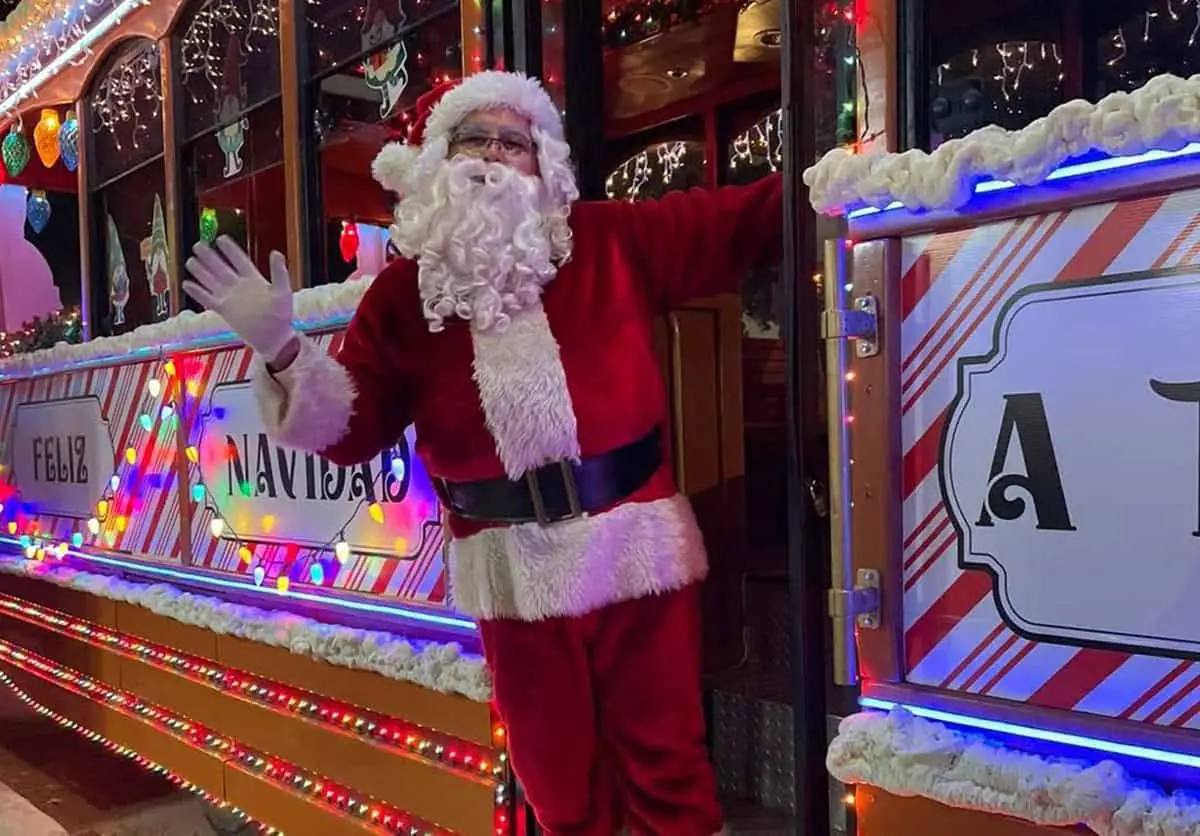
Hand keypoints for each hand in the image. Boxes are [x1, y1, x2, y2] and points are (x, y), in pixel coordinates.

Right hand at [183, 236, 296, 361]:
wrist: (274, 337)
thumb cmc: (282, 315)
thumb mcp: (282, 291)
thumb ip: (279, 272)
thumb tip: (276, 252)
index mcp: (253, 279)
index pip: (239, 260)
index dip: (230, 250)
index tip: (221, 238)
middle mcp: (239, 286)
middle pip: (221, 268)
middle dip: (209, 256)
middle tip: (198, 245)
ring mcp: (230, 298)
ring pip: (212, 281)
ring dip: (201, 271)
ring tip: (189, 260)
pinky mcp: (224, 310)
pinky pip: (208, 299)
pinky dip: (197, 292)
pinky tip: (186, 284)